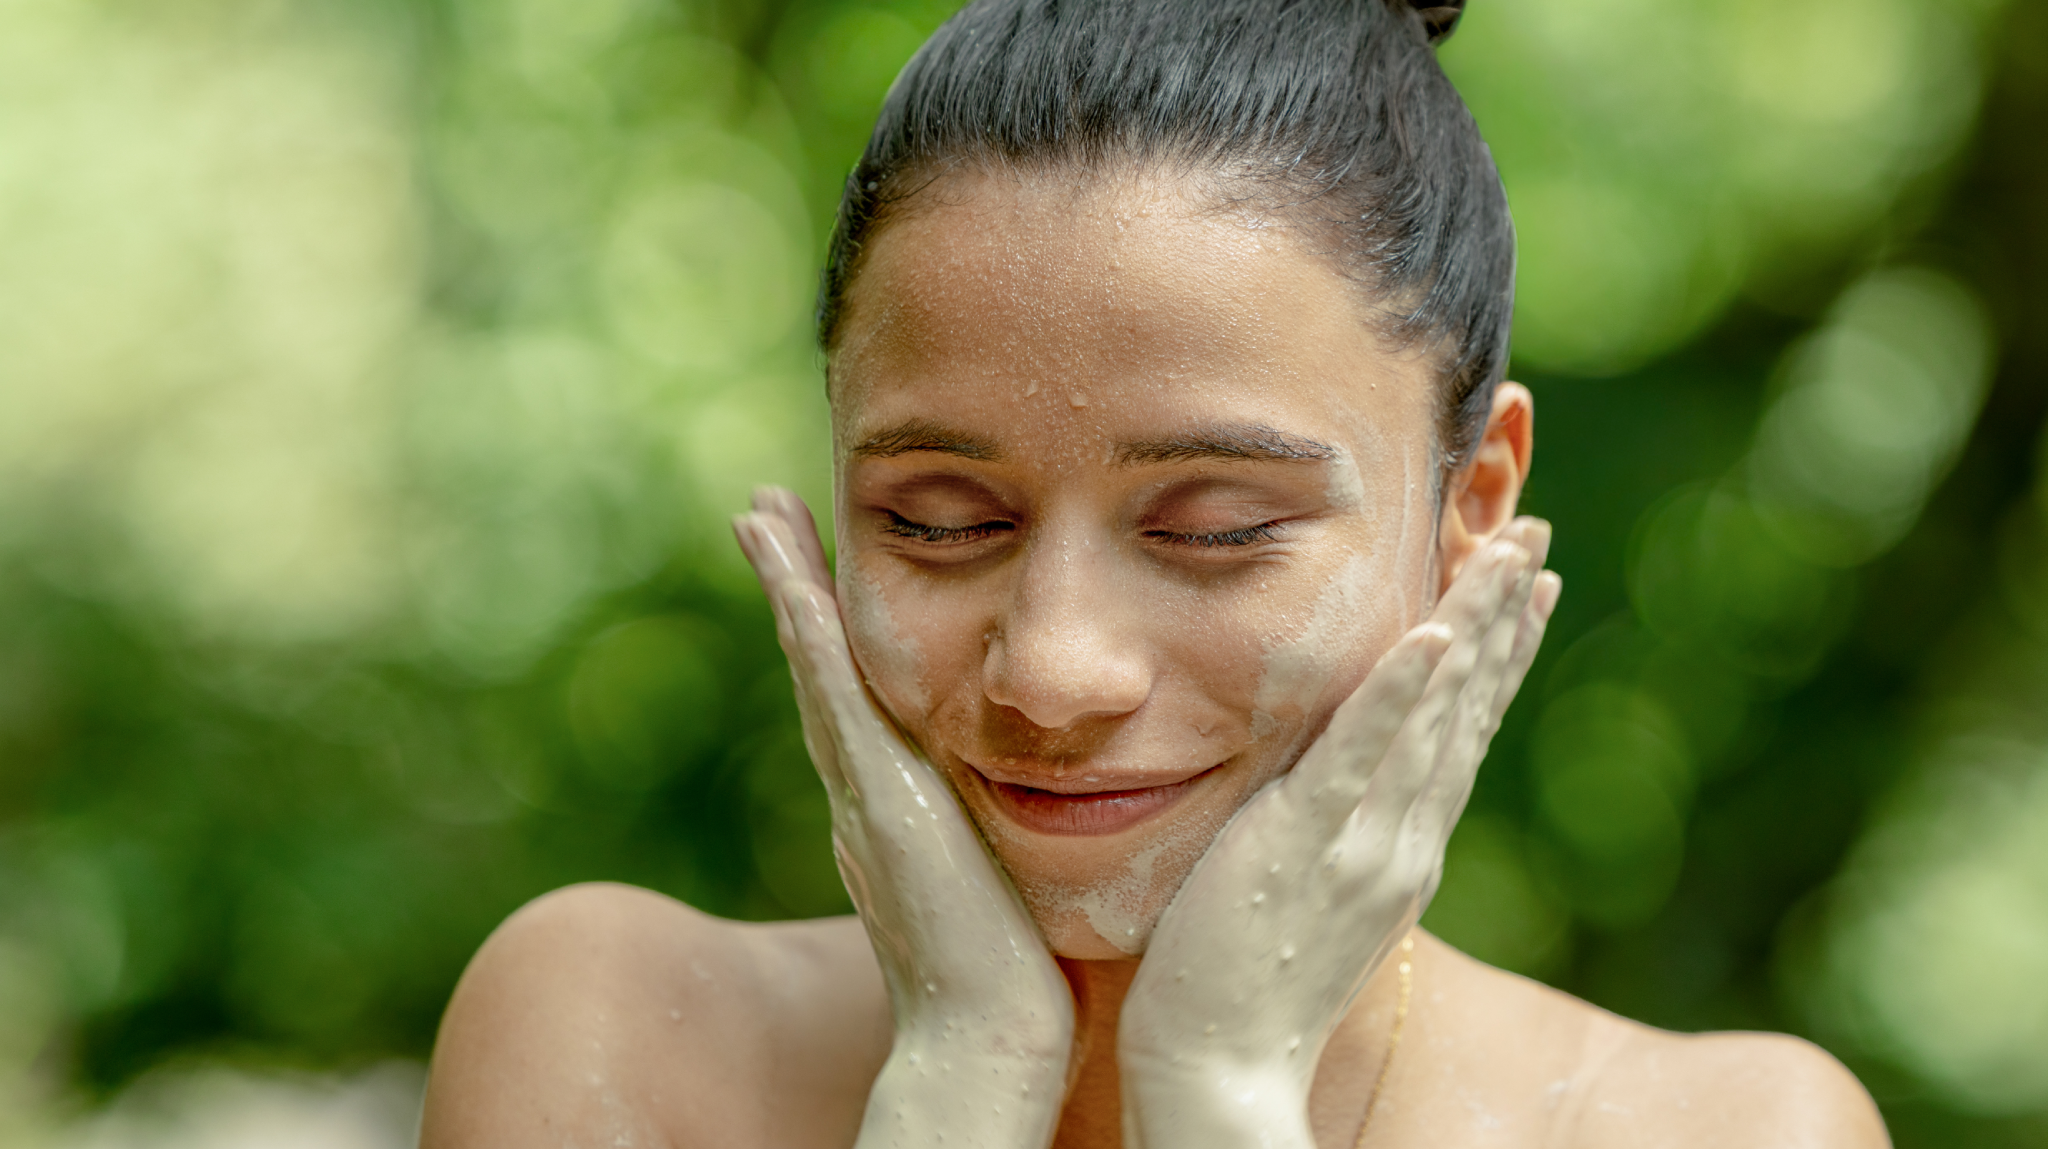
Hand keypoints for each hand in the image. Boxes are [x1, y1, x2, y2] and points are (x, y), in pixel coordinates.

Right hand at [734, 488, 1074, 1148]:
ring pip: (814, 664)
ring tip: (757, 511)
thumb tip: (1041, 799)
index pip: (856, 697)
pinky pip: (832, 694)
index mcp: (894, 804)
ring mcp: (862, 788)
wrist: (990, 1034)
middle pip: (818, 666)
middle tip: (762, 510)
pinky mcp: (876, 794)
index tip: (817, 566)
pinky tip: (793, 577)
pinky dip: (806, 632)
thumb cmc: (1015, 971)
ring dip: (785, 584)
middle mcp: (863, 788)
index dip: (829, 630)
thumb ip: (998, 832)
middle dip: (791, 585)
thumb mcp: (1001, 873)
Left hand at [1118, 520, 1559, 1148]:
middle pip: (1467, 706)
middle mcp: (1403, 838)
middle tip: (1537, 534)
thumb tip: (1342, 786)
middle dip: (1504, 615)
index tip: (1528, 585)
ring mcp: (1363, 841)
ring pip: (1433, 715)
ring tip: (1508, 549)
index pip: (1462, 730)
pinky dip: (1400, 692)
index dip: (1498, 654)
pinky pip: (1358, 754)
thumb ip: (1336, 833)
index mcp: (1403, 847)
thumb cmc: (1244, 984)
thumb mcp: (1312, 895)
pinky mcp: (1305, 844)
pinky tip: (1431, 633)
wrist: (1221, 1068)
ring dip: (1474, 625)